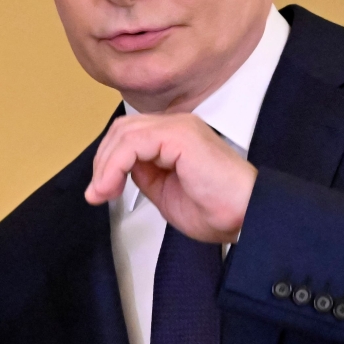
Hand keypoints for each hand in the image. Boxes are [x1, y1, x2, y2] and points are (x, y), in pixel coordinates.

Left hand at [86, 114, 256, 242]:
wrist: (246, 218)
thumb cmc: (217, 209)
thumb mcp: (164, 192)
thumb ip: (143, 175)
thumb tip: (119, 170)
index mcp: (175, 137)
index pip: (128, 135)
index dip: (107, 161)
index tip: (98, 192)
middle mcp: (177, 125)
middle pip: (122, 130)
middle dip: (102, 162)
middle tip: (97, 193)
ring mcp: (179, 127)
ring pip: (124, 134)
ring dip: (106, 165)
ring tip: (102, 192)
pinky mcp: (180, 135)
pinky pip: (133, 142)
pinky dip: (115, 165)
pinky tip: (112, 186)